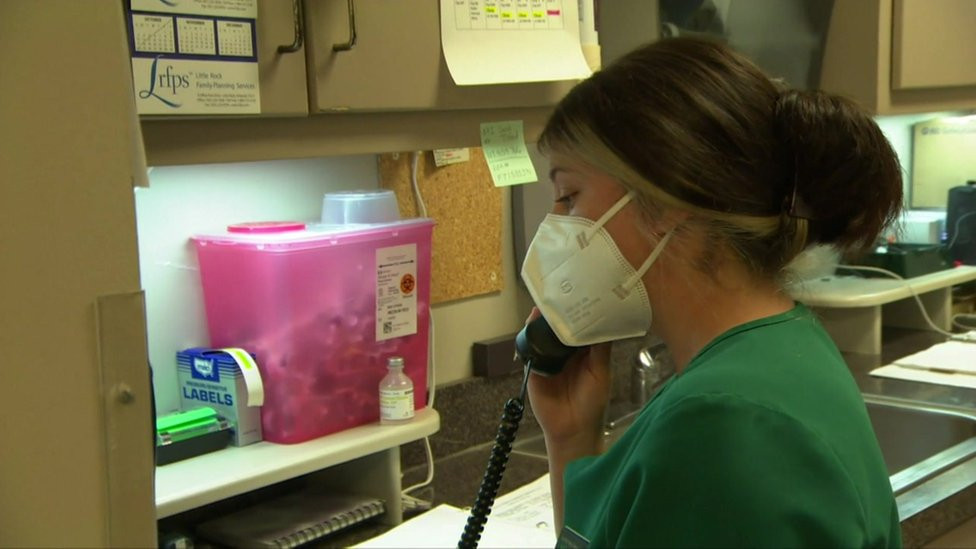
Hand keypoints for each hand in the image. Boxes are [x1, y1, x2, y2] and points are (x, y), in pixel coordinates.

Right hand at [524, 309, 611, 450]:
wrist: (573, 429)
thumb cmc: (592, 403)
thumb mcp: (601, 372)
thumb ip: (600, 349)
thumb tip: (603, 322)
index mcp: (583, 351)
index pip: (579, 326)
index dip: (578, 311)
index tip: (579, 294)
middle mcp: (565, 352)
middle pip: (558, 327)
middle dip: (556, 313)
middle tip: (557, 295)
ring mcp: (548, 359)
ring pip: (542, 336)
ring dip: (540, 322)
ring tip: (542, 307)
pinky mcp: (534, 368)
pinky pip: (529, 350)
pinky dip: (528, 338)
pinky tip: (530, 327)